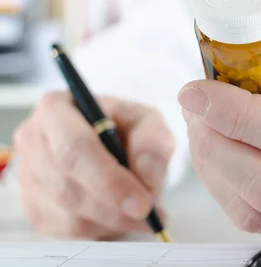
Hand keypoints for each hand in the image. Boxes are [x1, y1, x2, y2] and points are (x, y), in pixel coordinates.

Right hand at [12, 92, 173, 239]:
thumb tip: (146, 173)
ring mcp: (29, 177)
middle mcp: (33, 141)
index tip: (141, 201)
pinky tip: (121, 218)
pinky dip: (100, 229)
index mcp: (56, 108)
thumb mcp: (148, 121)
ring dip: (111, 220)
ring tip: (141, 214)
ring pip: (68, 213)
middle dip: (112, 206)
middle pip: (67, 186)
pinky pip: (66, 230)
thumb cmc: (124, 127)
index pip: (74, 148)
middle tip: (147, 213)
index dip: (108, 179)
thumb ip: (153, 139)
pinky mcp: (34, 207)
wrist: (110, 143)